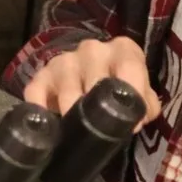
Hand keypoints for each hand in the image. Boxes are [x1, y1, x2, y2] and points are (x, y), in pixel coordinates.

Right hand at [21, 36, 159, 125]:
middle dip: (100, 110)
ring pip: (68, 90)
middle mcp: (92, 49)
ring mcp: (64, 60)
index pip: (130, 68)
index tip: (132, 124)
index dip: (132, 96)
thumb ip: (145, 104)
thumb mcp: (139, 91)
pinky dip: (40, 109)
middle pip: (96, 81)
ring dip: (72, 114)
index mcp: (123, 50)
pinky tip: (47, 125)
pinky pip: (36, 92)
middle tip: (103, 132)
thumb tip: (137, 120)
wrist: (88, 73)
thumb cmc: (120, 83)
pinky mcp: (41, 74)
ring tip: (77, 133)